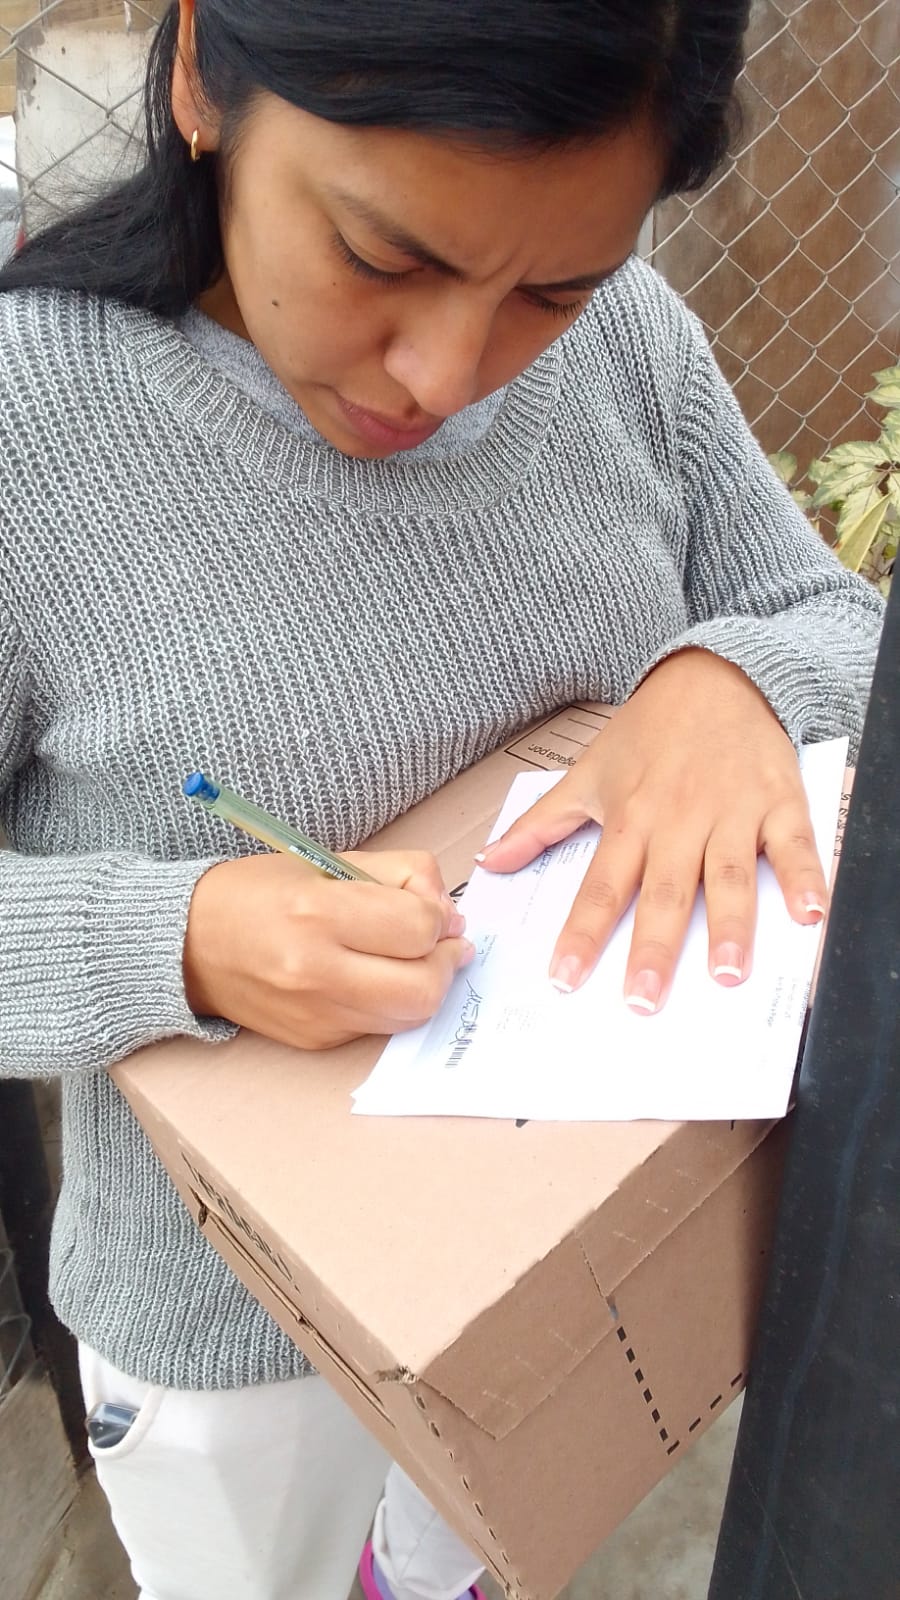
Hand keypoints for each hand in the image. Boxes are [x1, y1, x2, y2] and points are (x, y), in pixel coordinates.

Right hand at [183, 849, 473, 1048]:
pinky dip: (389, 1002)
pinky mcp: (315, 1040)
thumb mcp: (327, 860)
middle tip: (443, 942)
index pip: (417, 928)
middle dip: (447, 962)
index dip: (440, 918)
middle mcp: (316, 972)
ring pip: (409, 1016)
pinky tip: (373, 976)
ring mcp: (316, 1015)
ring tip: (413, 958)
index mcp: (317, 914)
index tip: (434, 910)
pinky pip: (378, 1027)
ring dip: (425, 985)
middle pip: (423, 988)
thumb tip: (449, 913)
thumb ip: (398, 877)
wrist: (187, 945)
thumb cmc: (257, 893)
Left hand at [478, 651, 827, 1013]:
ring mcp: (732, 811)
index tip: (565, 980)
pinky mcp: (779, 800)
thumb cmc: (649, 731)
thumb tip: (492, 862)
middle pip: (664, 892)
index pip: (601, 887)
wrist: (716, 674)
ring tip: (726, 972)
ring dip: (729, 924)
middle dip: (654, 948)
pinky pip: (793, 844)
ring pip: (728, 875)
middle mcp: (679, 819)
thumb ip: (542, 824)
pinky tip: (807, 914)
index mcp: (630, 818)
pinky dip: (804, 878)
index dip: (582, 935)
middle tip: (644, 1001)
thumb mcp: (589, 772)